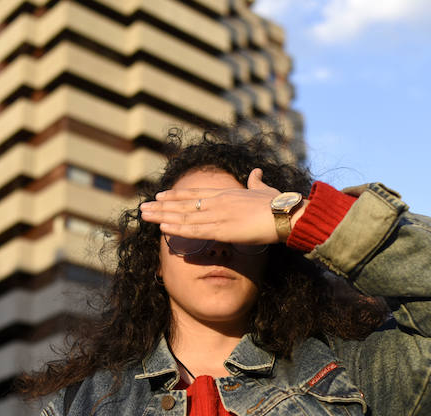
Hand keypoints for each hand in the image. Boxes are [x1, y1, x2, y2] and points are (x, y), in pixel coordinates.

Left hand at [140, 168, 302, 244]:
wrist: (288, 213)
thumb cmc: (280, 203)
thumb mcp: (265, 189)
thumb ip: (257, 181)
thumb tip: (256, 170)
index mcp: (227, 194)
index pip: (195, 194)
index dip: (175, 196)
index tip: (159, 195)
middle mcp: (218, 202)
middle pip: (183, 204)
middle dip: (161, 206)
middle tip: (142, 208)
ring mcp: (219, 215)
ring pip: (184, 217)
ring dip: (162, 216)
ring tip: (144, 216)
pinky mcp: (223, 230)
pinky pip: (195, 231)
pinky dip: (178, 229)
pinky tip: (163, 228)